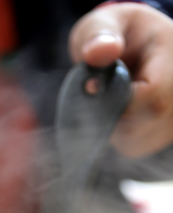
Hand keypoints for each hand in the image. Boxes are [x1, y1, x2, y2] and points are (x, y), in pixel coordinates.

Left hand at [70, 3, 172, 157]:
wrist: (135, 50)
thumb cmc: (119, 35)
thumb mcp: (106, 22)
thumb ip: (98, 33)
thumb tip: (98, 52)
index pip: (151, 98)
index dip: (115, 100)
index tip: (93, 85)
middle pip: (142, 126)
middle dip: (109, 113)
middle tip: (97, 91)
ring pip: (136, 141)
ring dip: (111, 126)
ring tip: (110, 98)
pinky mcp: (162, 135)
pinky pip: (134, 147)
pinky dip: (117, 135)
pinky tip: (117, 112)